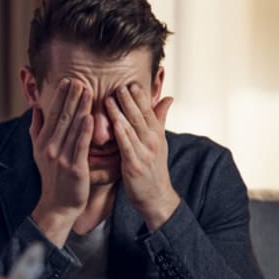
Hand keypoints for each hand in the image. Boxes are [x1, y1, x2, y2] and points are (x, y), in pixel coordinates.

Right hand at [30, 78, 93, 245]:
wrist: (58, 204)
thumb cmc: (52, 176)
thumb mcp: (38, 152)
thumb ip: (37, 129)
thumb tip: (36, 108)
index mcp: (42, 141)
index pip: (52, 114)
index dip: (60, 96)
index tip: (67, 80)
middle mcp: (49, 147)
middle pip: (62, 116)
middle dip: (70, 97)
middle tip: (79, 78)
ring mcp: (61, 157)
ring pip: (71, 128)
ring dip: (80, 107)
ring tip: (87, 90)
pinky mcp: (74, 167)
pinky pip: (80, 145)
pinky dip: (84, 131)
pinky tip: (90, 117)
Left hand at [105, 84, 179, 230]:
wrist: (155, 196)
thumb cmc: (153, 168)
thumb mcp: (159, 141)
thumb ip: (160, 119)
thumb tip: (168, 98)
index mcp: (156, 133)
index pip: (148, 110)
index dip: (140, 96)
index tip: (130, 82)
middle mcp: (152, 140)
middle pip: (140, 115)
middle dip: (129, 100)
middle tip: (118, 85)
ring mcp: (144, 153)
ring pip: (131, 128)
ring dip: (120, 112)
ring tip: (109, 98)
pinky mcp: (134, 165)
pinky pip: (126, 146)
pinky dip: (121, 134)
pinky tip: (113, 123)